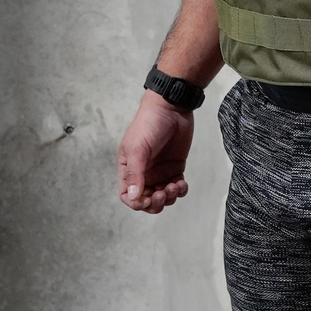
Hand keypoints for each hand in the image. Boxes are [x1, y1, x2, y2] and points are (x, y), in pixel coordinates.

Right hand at [117, 90, 194, 213]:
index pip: (128, 195)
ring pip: (162, 196)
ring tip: (175, 186)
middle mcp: (144, 172)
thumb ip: (135, 173)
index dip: (137, 202)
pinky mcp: (175, 166)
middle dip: (155, 202)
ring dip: (169, 197)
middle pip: (146, 199)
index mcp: (129, 168)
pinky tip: (181, 183)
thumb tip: (133, 197)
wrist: (172, 107)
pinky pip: (176, 186)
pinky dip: (180, 190)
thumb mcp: (137, 148)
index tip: (148, 199)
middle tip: (163, 194)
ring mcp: (160, 170)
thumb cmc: (149, 123)